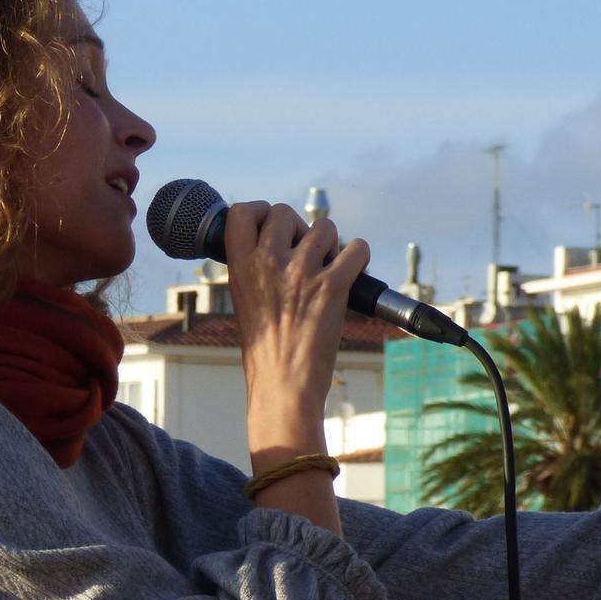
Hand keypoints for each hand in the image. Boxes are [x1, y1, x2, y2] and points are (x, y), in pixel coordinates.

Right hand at [223, 202, 370, 450]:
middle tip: (304, 254)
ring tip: (327, 270)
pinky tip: (353, 273)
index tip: (270, 226)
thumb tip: (284, 245)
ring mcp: (302, 272)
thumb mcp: (246, 303)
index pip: (242, 212)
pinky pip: (357, 249)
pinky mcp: (333, 286)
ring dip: (330, 245)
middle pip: (284, 212)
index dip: (260, 212)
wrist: (284, 386)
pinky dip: (359, 258)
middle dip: (298, 228)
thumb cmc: (265, 353)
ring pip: (324, 227)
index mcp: (240, 267)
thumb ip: (257, 271)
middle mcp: (269, 263)